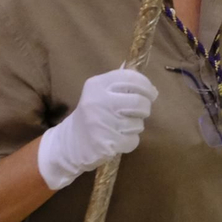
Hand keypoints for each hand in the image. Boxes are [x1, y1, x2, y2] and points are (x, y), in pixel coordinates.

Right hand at [36, 68, 157, 190]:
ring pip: (138, 123)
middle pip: (140, 102)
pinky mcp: (106, 143)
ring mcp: (101, 122)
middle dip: (145, 108)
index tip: (151, 93)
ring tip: (122, 127)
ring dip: (135, 127)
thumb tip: (150, 86)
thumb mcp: (100, 93)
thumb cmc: (91, 115)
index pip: (132, 78)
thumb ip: (122, 86)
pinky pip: (133, 140)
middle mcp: (98, 101)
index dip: (146, 86)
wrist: (70, 144)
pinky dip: (130, 141)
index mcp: (97, 84)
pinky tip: (118, 140)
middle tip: (140, 112)